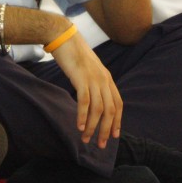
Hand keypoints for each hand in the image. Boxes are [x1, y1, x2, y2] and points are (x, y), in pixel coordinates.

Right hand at [50, 33, 122, 147]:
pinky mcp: (81, 78)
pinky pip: (85, 102)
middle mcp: (104, 80)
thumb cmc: (73, 53)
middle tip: (101, 145)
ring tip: (85, 138)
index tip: (114, 136)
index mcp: (107, 78)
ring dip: (93, 127)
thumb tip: (92, 97)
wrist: (63, 37)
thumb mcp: (88, 69)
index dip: (117, 121)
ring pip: (98, 109)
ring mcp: (94, 79)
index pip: (118, 104)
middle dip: (107, 130)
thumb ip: (93, 82)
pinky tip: (79, 126)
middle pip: (110, 110)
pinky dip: (83, 116)